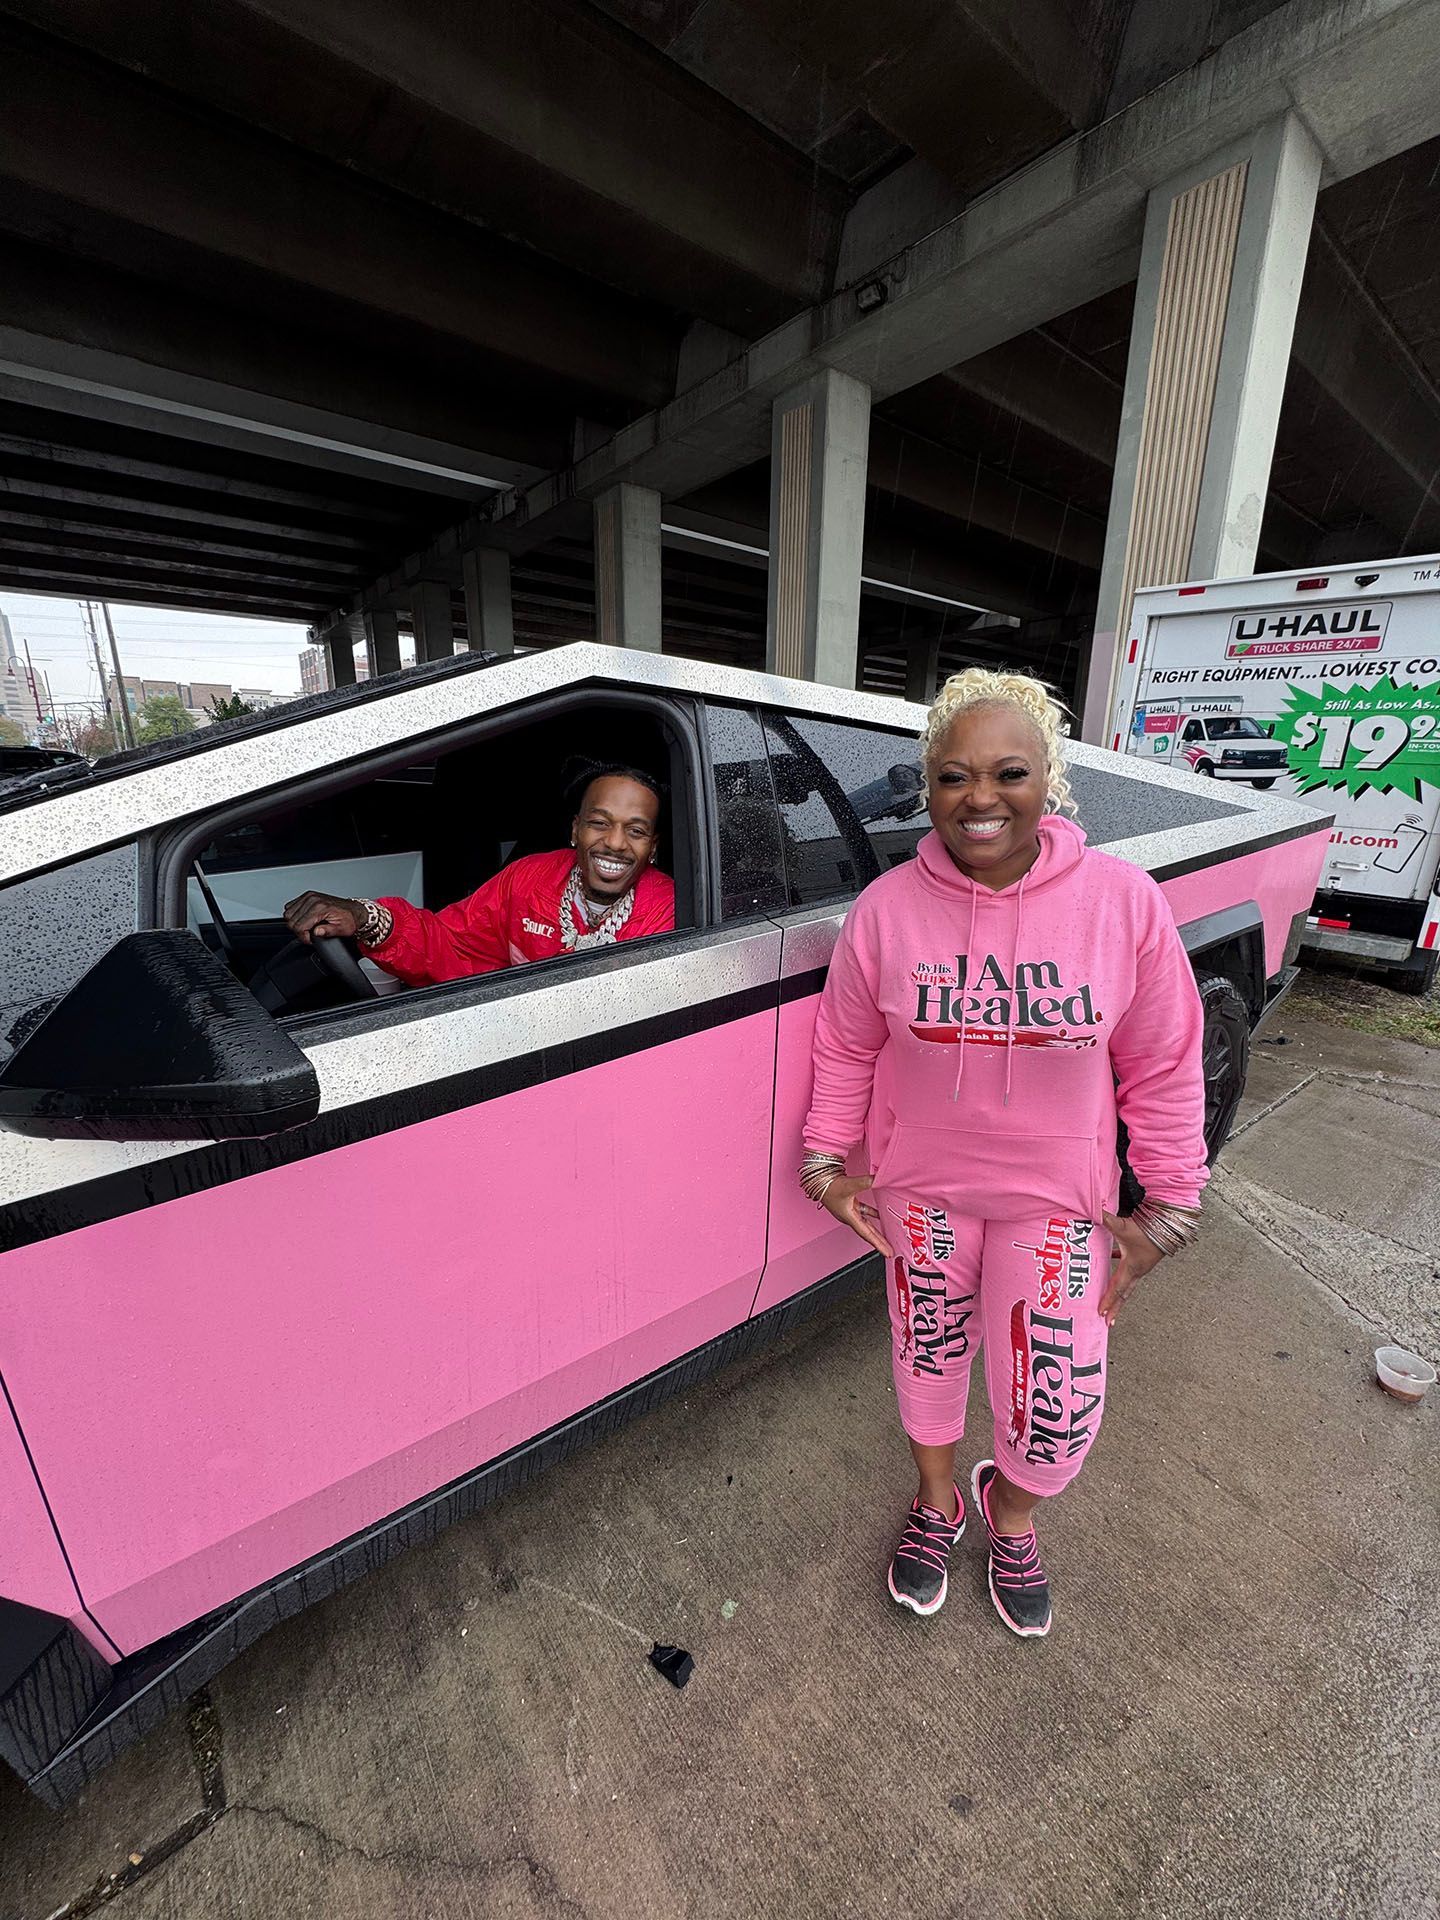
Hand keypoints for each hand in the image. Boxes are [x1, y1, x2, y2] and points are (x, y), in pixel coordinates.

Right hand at [283, 891, 363, 943]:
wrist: (355, 911)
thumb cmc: (349, 919)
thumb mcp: (342, 929)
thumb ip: (328, 932)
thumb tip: (316, 933)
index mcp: (320, 907)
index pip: (299, 926)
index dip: (304, 937)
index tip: (311, 939)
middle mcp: (312, 899)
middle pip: (291, 920)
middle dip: (299, 931)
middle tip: (310, 934)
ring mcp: (309, 896)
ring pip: (288, 913)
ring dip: (295, 923)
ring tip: (308, 927)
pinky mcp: (307, 896)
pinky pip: (291, 906)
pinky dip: (294, 915)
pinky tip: (305, 919)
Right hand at [821, 1174, 894, 1259]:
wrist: (817, 1180)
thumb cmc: (828, 1186)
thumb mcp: (848, 1185)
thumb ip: (865, 1182)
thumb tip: (878, 1180)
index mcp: (849, 1217)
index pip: (867, 1234)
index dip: (878, 1244)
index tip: (888, 1253)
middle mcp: (850, 1217)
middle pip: (868, 1233)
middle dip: (879, 1242)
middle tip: (890, 1252)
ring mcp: (850, 1211)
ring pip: (866, 1224)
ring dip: (876, 1231)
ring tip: (886, 1237)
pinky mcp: (850, 1203)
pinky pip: (864, 1212)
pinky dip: (873, 1214)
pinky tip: (881, 1214)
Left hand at [1098, 1210, 1164, 1326]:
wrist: (1170, 1224)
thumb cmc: (1149, 1228)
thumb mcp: (1123, 1226)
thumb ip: (1105, 1220)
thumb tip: (1092, 1213)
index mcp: (1132, 1267)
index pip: (1117, 1288)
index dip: (1108, 1301)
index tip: (1101, 1313)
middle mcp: (1138, 1270)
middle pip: (1124, 1293)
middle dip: (1115, 1307)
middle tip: (1107, 1321)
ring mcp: (1142, 1265)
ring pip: (1127, 1283)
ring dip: (1118, 1292)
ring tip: (1109, 1298)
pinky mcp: (1143, 1257)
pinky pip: (1129, 1267)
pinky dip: (1120, 1268)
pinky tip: (1111, 1257)